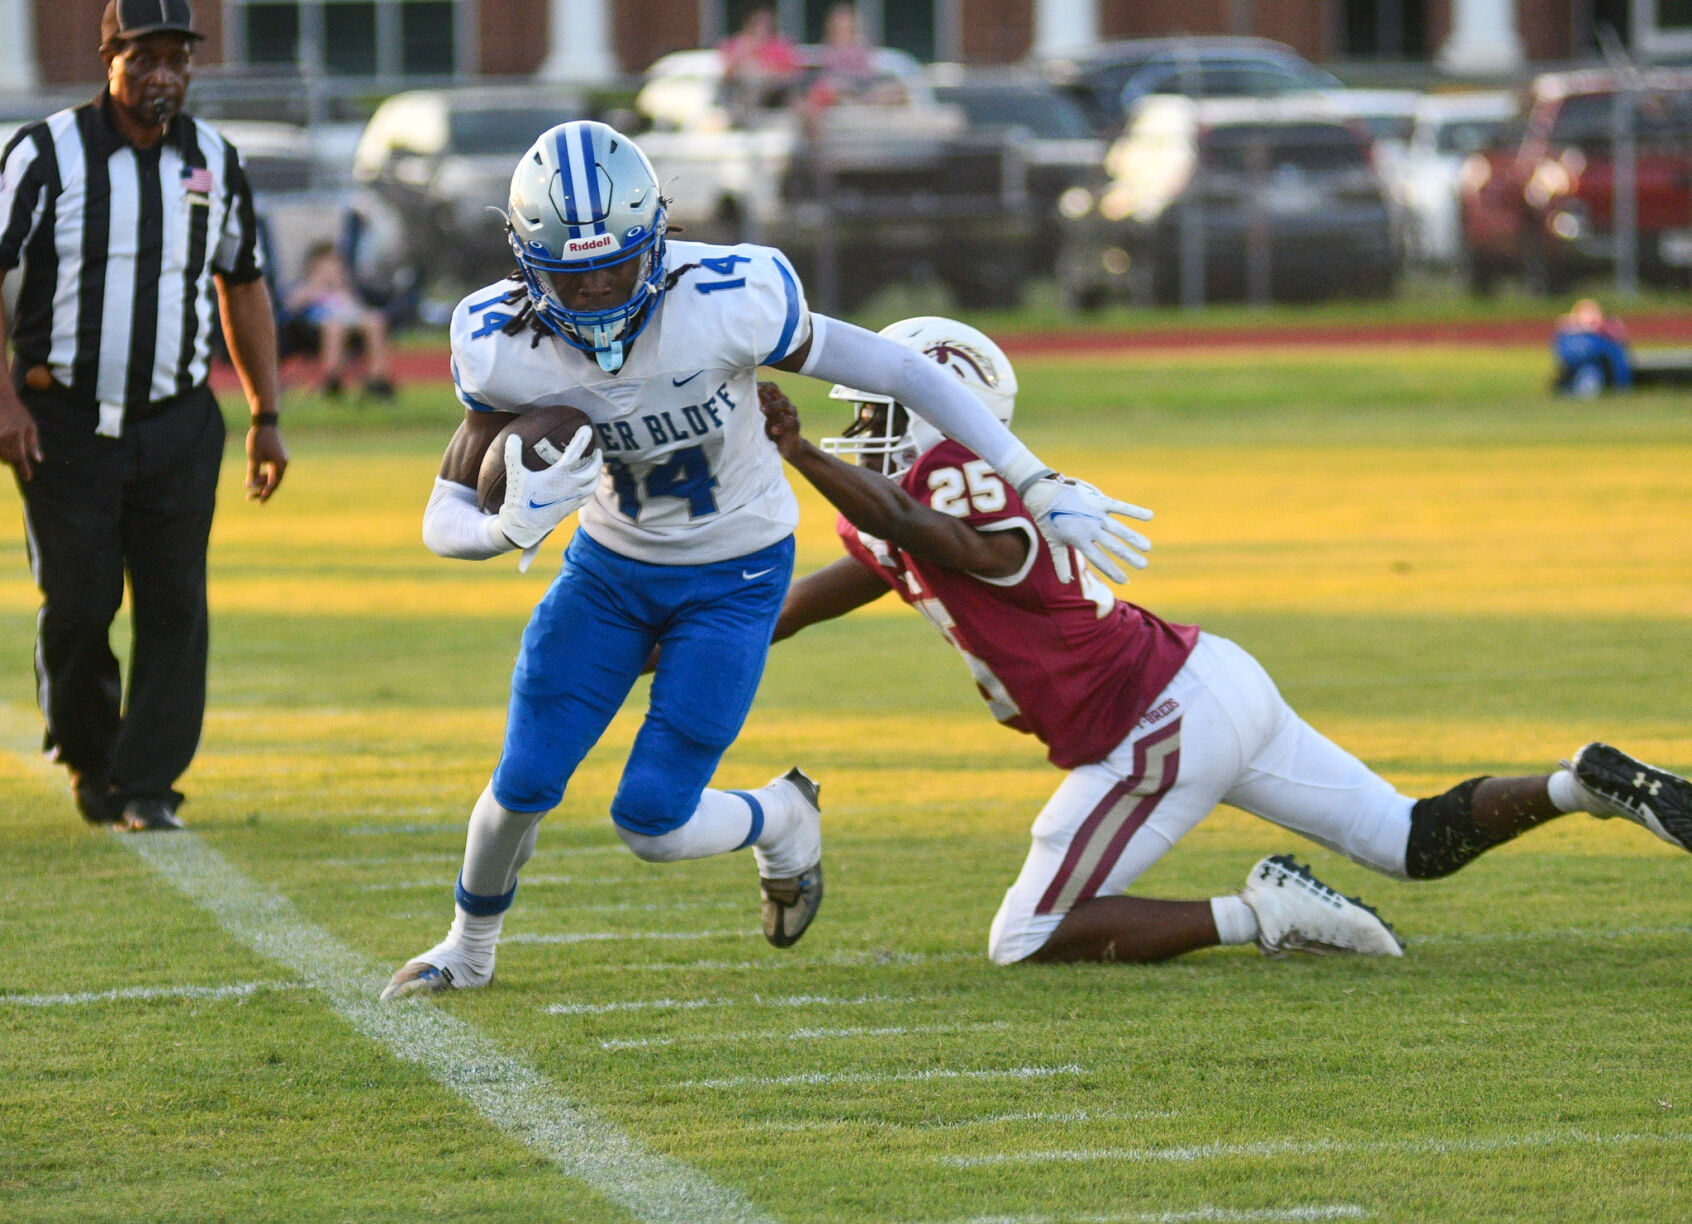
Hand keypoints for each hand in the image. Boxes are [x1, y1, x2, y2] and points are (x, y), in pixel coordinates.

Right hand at [0, 392, 42, 480]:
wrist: (0, 395)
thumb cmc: (16, 411)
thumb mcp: (30, 424)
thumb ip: (34, 442)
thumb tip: (39, 459)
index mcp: (18, 432)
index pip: (21, 455)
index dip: (24, 468)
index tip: (28, 478)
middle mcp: (5, 433)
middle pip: (9, 456)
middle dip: (13, 461)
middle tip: (18, 464)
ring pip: (1, 452)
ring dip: (5, 456)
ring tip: (10, 454)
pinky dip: (1, 451)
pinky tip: (4, 449)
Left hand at [246, 423, 287, 500]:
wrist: (265, 422)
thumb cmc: (259, 438)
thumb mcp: (253, 456)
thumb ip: (252, 472)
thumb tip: (250, 486)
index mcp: (280, 465)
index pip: (273, 484)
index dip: (266, 493)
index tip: (259, 502)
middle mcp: (283, 464)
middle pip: (274, 482)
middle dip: (262, 490)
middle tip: (250, 498)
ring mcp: (281, 460)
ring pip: (272, 476)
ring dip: (262, 483)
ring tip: (249, 488)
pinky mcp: (278, 456)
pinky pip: (272, 470)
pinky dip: (264, 475)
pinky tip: (255, 477)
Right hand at [497, 426, 601, 548]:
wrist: (523, 527)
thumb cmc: (518, 499)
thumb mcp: (514, 474)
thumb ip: (513, 454)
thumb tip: (513, 436)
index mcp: (558, 475)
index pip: (575, 452)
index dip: (582, 438)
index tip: (588, 429)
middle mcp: (570, 486)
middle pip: (592, 469)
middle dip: (597, 458)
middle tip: (597, 450)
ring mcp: (573, 498)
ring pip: (594, 483)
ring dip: (597, 472)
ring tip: (596, 466)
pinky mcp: (572, 507)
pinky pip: (588, 495)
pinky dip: (592, 487)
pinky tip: (589, 484)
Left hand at [758, 380, 803, 459]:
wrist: (790, 448)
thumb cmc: (774, 432)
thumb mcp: (764, 419)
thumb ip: (759, 408)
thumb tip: (744, 398)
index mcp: (777, 402)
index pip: (772, 387)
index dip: (763, 384)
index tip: (751, 385)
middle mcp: (785, 406)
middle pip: (777, 391)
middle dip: (767, 390)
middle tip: (756, 391)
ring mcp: (791, 415)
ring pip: (784, 404)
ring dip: (773, 405)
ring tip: (762, 409)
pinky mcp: (795, 427)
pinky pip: (790, 423)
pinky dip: (781, 426)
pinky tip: (774, 430)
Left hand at [1019, 473, 1152, 583]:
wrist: (1043, 492)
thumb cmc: (1048, 520)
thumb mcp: (1054, 543)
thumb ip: (1062, 562)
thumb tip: (1065, 582)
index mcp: (1079, 540)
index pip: (1099, 559)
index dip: (1113, 571)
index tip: (1125, 580)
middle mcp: (1089, 528)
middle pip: (1113, 546)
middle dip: (1129, 556)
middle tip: (1143, 565)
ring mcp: (1095, 514)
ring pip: (1119, 529)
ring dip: (1134, 538)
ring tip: (1147, 547)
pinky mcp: (1099, 500)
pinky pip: (1120, 506)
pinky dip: (1134, 511)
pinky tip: (1149, 516)